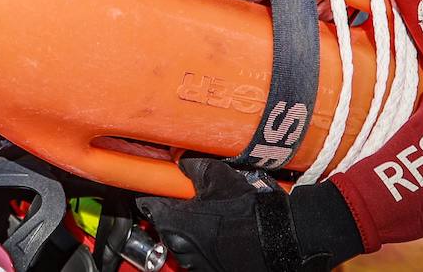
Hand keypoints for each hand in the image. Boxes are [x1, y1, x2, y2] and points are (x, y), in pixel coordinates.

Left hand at [136, 157, 335, 271]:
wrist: (275, 238)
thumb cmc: (246, 210)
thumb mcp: (217, 176)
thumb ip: (193, 167)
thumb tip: (183, 162)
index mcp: (173, 221)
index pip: (147, 205)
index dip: (153, 194)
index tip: (159, 188)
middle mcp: (178, 245)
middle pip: (164, 224)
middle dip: (176, 213)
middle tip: (194, 201)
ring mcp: (193, 262)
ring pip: (182, 241)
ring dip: (190, 231)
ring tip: (214, 219)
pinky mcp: (208, 271)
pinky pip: (198, 255)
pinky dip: (205, 245)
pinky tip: (223, 234)